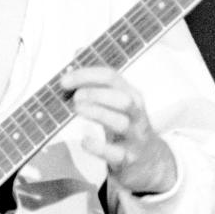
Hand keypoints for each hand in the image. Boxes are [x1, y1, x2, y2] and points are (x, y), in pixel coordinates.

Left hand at [61, 66, 175, 195]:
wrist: (150, 162)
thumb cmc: (126, 126)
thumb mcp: (116, 100)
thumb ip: (97, 78)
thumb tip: (78, 50)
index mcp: (131, 95)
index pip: (112, 77)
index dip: (86, 75)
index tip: (64, 80)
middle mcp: (136, 113)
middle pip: (121, 97)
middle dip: (96, 93)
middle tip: (74, 98)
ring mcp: (134, 136)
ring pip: (120, 122)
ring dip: (97, 113)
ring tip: (76, 110)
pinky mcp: (129, 158)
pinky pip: (116, 153)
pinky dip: (98, 147)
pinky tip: (85, 141)